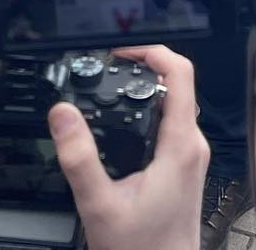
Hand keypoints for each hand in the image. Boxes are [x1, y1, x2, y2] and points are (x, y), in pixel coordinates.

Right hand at [48, 45, 207, 249]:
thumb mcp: (99, 205)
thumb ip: (79, 158)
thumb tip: (63, 114)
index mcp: (180, 146)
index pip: (181, 73)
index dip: (151, 51)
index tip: (121, 51)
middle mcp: (192, 147)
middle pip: (176, 85)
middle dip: (141, 69)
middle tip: (108, 67)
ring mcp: (190, 157)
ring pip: (173, 105)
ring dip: (144, 91)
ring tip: (111, 89)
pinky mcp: (184, 168)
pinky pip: (170, 125)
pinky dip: (147, 113)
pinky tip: (121, 124)